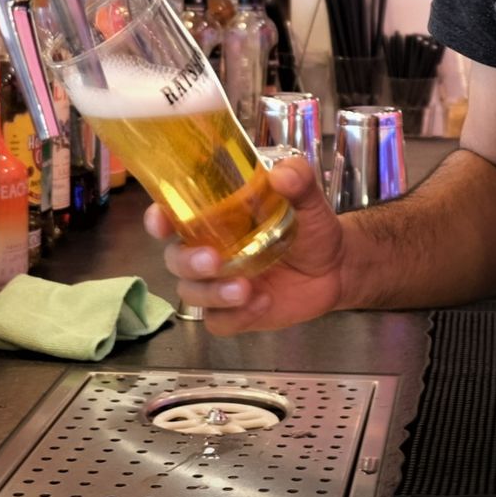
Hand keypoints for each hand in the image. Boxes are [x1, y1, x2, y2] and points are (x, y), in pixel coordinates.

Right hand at [143, 155, 348, 334]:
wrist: (337, 266)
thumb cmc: (310, 227)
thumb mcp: (309, 199)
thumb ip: (298, 181)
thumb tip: (283, 175)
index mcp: (216, 218)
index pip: (174, 215)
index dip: (159, 218)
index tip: (161, 220)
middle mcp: (209, 250)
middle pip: (175, 259)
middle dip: (188, 262)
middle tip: (213, 261)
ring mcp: (220, 284)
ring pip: (192, 294)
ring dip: (213, 293)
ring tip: (245, 289)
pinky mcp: (235, 313)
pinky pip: (219, 322)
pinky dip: (236, 316)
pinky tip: (263, 302)